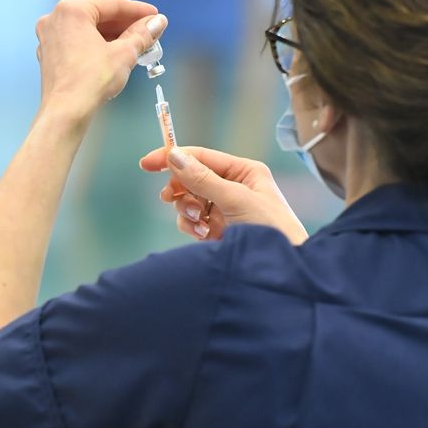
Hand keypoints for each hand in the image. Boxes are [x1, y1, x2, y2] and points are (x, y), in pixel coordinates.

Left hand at [34, 0, 166, 120]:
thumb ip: (142, 34)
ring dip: (112, 36)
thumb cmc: (91, 80)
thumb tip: (158, 22)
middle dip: (125, 25)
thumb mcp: (124, 54)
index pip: (112, 4)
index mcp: (71, 10)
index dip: (138, 10)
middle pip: (98, 16)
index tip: (155, 16)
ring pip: (88, 30)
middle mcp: (55, 18)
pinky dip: (96, 46)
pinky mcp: (49, 55)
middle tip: (149, 32)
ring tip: (136, 45)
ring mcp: (49, 37)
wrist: (66, 112)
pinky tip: (115, 55)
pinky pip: (77, 42)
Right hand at [139, 146, 308, 244]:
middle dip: (181, 190)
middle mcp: (234, 187)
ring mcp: (225, 210)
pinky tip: (203, 235)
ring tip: (199, 222)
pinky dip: (192, 226)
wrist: (282, 271)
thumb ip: (203, 179)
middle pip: (191, 178)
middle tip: (170, 197)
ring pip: (188, 201)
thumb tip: (174, 156)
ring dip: (187, 210)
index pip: (202, 157)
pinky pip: (192, 221)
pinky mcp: (217, 230)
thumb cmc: (271, 229)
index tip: (146, 163)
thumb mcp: (236, 200)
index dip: (173, 157)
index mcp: (244, 172)